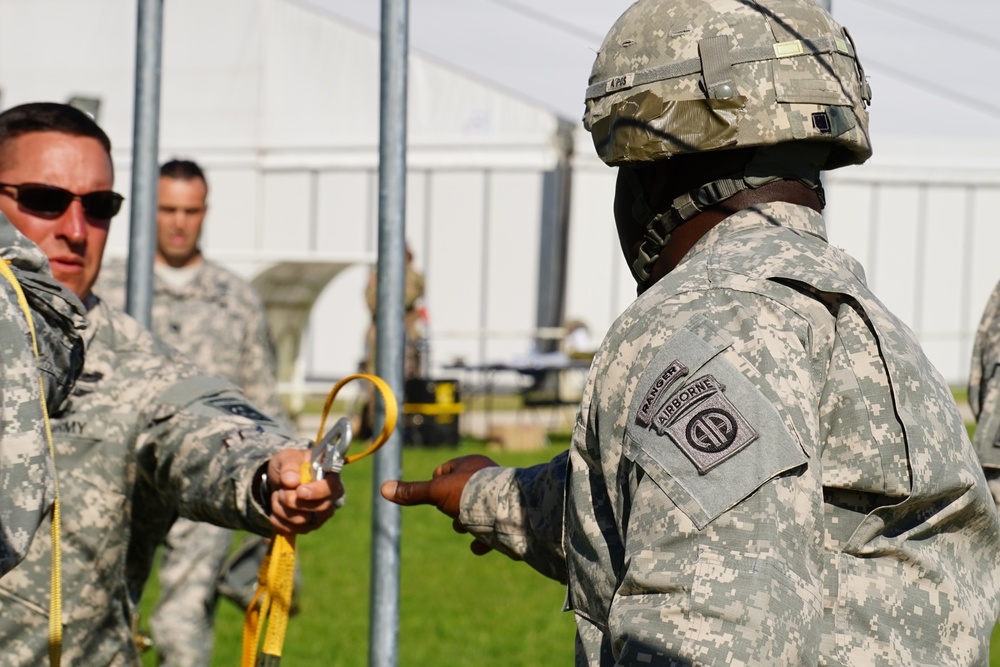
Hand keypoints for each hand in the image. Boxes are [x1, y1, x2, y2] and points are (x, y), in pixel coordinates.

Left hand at [266, 449, 343, 534]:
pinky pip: (292, 530)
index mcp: (331, 476)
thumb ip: (289, 465)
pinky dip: (278, 519)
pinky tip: (277, 506)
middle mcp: (331, 497)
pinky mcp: (309, 526)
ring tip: (278, 495)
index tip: (299, 491)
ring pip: (302, 521)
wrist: (282, 480)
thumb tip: (291, 481)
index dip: (317, 492)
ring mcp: (321, 514)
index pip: (332, 487)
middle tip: (282, 490)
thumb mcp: (287, 457)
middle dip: (293, 501)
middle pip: (319, 507)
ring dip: (283, 508)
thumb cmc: (291, 465)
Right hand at [381, 455, 498, 554]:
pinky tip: (478, 546)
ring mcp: (497, 498)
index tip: (436, 495)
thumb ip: (413, 493)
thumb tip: (384, 489)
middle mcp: (486, 478)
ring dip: (467, 524)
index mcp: (470, 465)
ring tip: (467, 529)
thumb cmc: (471, 494)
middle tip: (453, 514)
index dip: (435, 485)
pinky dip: (483, 541)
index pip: (444, 471)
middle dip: (452, 508)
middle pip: (458, 494)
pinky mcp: (506, 519)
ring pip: (474, 512)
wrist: (508, 512)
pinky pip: (491, 531)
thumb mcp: (436, 492)